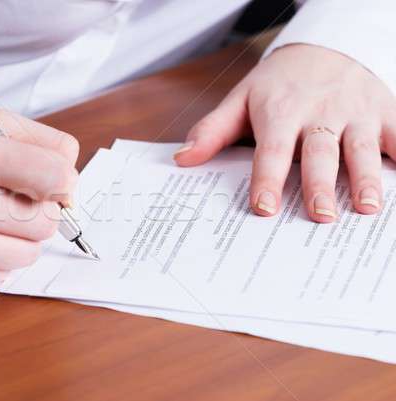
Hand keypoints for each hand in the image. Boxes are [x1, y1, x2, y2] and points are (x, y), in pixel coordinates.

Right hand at [0, 110, 78, 293]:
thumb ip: (40, 141)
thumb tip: (73, 178)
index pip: (57, 177)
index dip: (62, 182)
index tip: (51, 184)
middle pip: (47, 222)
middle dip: (38, 212)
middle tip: (13, 203)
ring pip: (30, 253)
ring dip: (18, 239)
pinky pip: (1, 276)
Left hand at [175, 44, 395, 221]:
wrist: (325, 47)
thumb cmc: (278, 83)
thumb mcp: (241, 99)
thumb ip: (213, 130)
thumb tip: (182, 159)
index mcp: (280, 111)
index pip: (272, 150)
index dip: (267, 179)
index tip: (263, 208)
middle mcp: (319, 112)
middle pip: (319, 151)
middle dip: (320, 184)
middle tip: (319, 215)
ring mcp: (355, 111)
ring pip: (361, 146)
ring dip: (366, 177)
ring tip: (367, 207)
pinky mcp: (384, 111)